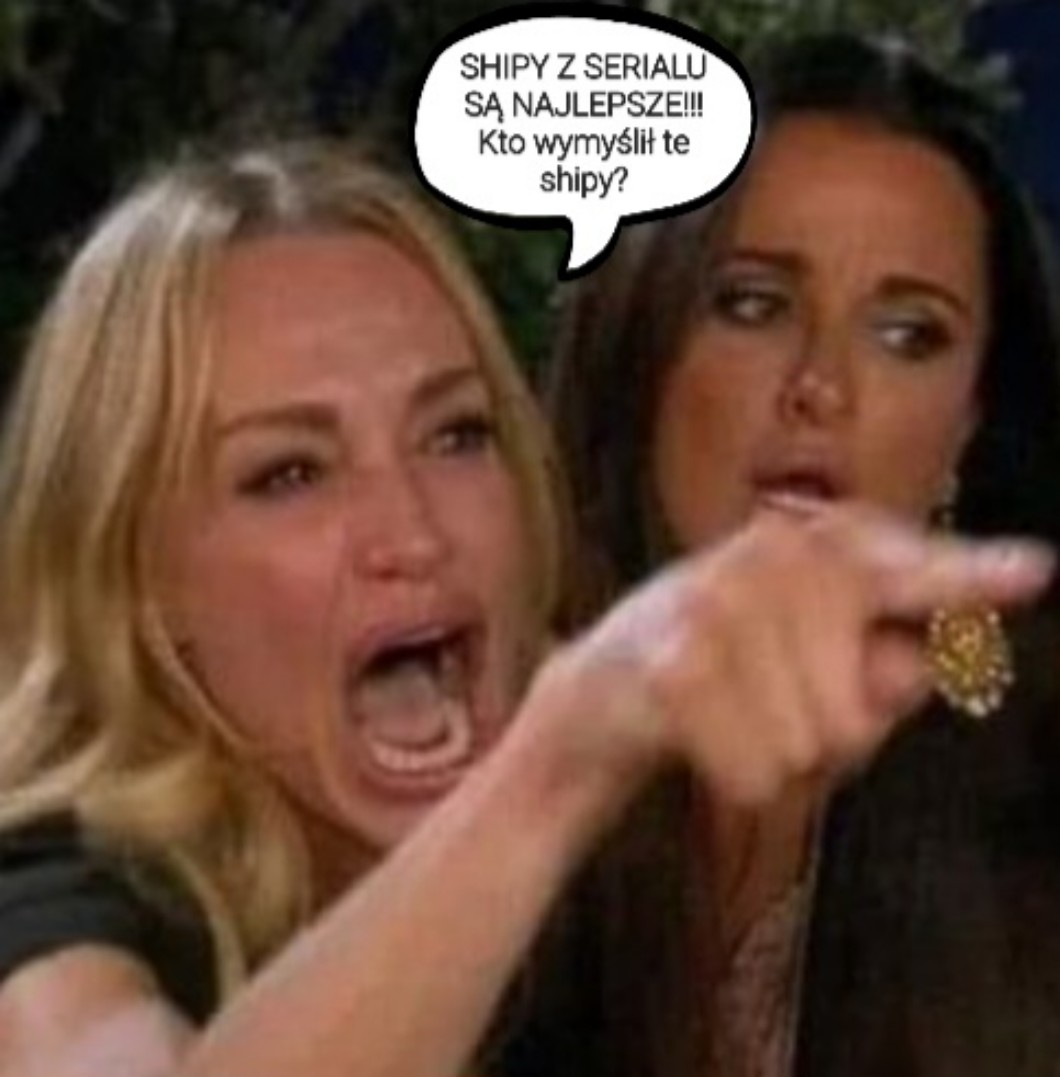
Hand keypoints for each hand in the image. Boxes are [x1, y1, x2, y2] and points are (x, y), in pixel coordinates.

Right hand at [543, 502, 1052, 808]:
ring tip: (732, 719)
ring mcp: (716, 603)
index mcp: (814, 549)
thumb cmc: (726, 678)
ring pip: (811, 749)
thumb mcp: (813, 667)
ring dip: (779, 761)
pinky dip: (737, 780)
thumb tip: (915, 667)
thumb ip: (884, 669)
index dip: (967, 573)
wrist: (597, 695)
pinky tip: (699, 739)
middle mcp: (767, 558)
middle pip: (860, 712)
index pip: (903, 570)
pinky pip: (756, 776)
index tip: (1033, 570)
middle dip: (826, 736)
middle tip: (767, 706)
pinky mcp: (673, 665)